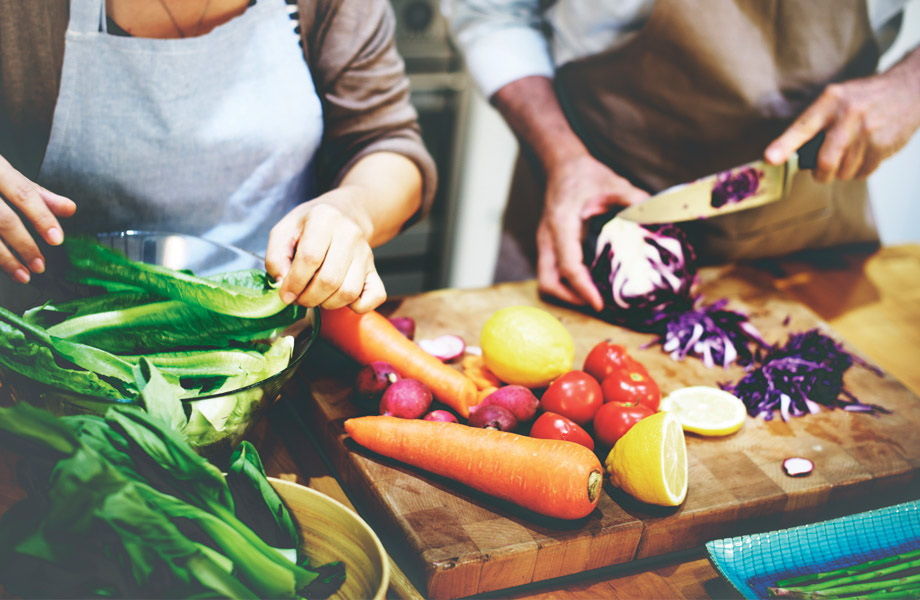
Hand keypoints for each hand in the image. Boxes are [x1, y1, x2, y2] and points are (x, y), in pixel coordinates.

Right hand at [0, 155, 75, 282]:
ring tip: (23, 275)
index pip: (23, 193)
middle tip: (40, 265)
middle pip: (3, 219)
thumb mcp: (8, 175)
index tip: (57, 239)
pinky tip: (3, 268)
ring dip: (5, 259)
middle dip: (24, 245)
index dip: (42, 217)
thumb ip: (38, 194)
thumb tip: (70, 209)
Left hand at [265, 187, 385, 312]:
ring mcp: (365, 253)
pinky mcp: (375, 270)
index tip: (285, 294)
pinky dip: (357, 307)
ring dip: (327, 303)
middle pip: (330, 279)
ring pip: (349, 292)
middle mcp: (349, 234)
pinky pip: (375, 297)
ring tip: (316, 297)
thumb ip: (275, 257)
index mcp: (324, 218)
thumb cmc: (310, 226)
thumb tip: (282, 283)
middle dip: (308, 298)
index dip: (294, 282)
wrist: (343, 216)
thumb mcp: (284, 231)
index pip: (310, 258)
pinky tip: (340, 298)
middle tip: (299, 297)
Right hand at [537, 154, 648, 310]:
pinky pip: (554, 273)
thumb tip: (656, 217)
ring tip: (594, 298)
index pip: (568, 265)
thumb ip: (634, 200)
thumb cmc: (585, 174)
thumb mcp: (613, 183)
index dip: (583, 288)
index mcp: (561, 224)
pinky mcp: (550, 246)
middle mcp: (548, 237)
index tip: (599, 304)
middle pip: (548, 282)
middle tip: (597, 304)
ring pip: (547, 280)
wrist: (562, 165)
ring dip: (567, 294)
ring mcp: (546, 243)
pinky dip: (568, 284)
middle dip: (570, 299)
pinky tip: (590, 283)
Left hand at [765, 57, 919, 181]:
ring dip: (841, 171)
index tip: (770, 158)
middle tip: (820, 171)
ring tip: (848, 155)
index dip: (785, 144)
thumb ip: (816, 122)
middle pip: (825, 161)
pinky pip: (862, 173)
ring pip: (843, 172)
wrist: (910, 90)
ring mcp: (868, 132)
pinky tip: (864, 154)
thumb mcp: (836, 97)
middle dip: (820, 174)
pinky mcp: (883, 146)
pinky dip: (859, 171)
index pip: (803, 126)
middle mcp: (848, 116)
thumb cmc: (863, 98)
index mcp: (830, 101)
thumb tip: (793, 154)